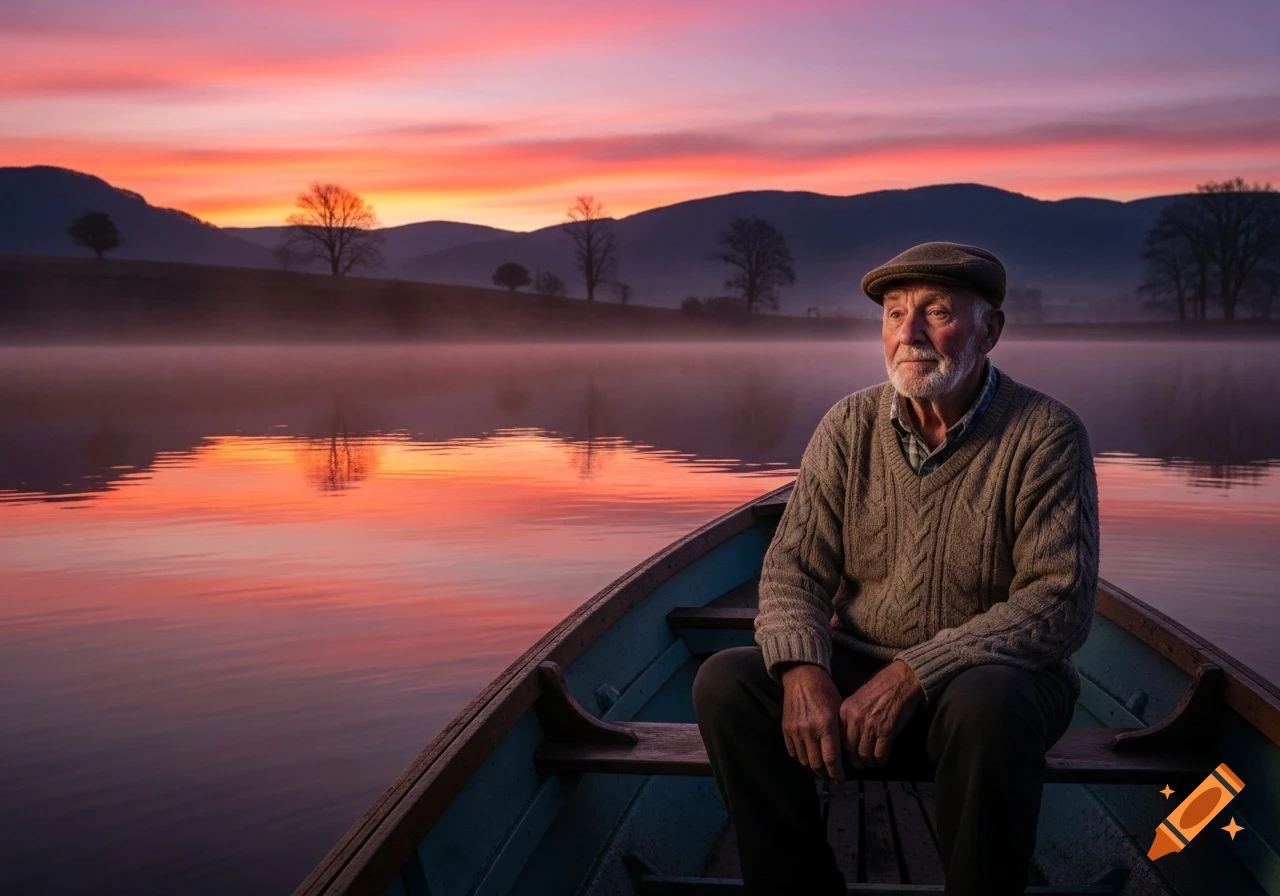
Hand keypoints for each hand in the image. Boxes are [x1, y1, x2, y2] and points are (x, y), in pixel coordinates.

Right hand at [779, 663, 844, 780]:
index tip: (842, 779)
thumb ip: (841, 732)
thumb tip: (846, 754)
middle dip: (826, 775)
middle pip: (816, 764)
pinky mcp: (786, 729)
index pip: (831, 759)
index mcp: (826, 725)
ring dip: (813, 769)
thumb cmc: (825, 691)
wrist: (802, 678)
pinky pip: (793, 752)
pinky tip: (809, 760)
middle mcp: (809, 730)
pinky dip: (801, 760)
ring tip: (821, 770)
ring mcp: (795, 731)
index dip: (837, 773)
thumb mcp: (839, 710)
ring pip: (804, 761)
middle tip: (832, 777)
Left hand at [839, 659, 924, 768]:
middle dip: (855, 762)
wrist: (901, 680)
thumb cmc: (880, 688)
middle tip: (860, 766)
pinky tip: (882, 760)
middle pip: (850, 750)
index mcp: (844, 711)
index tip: (847, 758)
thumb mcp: (856, 700)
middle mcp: (854, 720)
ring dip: (869, 762)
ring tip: (872, 763)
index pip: (838, 739)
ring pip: (865, 755)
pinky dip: (881, 760)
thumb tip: (847, 740)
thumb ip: (850, 718)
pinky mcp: (886, 731)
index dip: (843, 752)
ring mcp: (870, 726)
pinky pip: (880, 754)